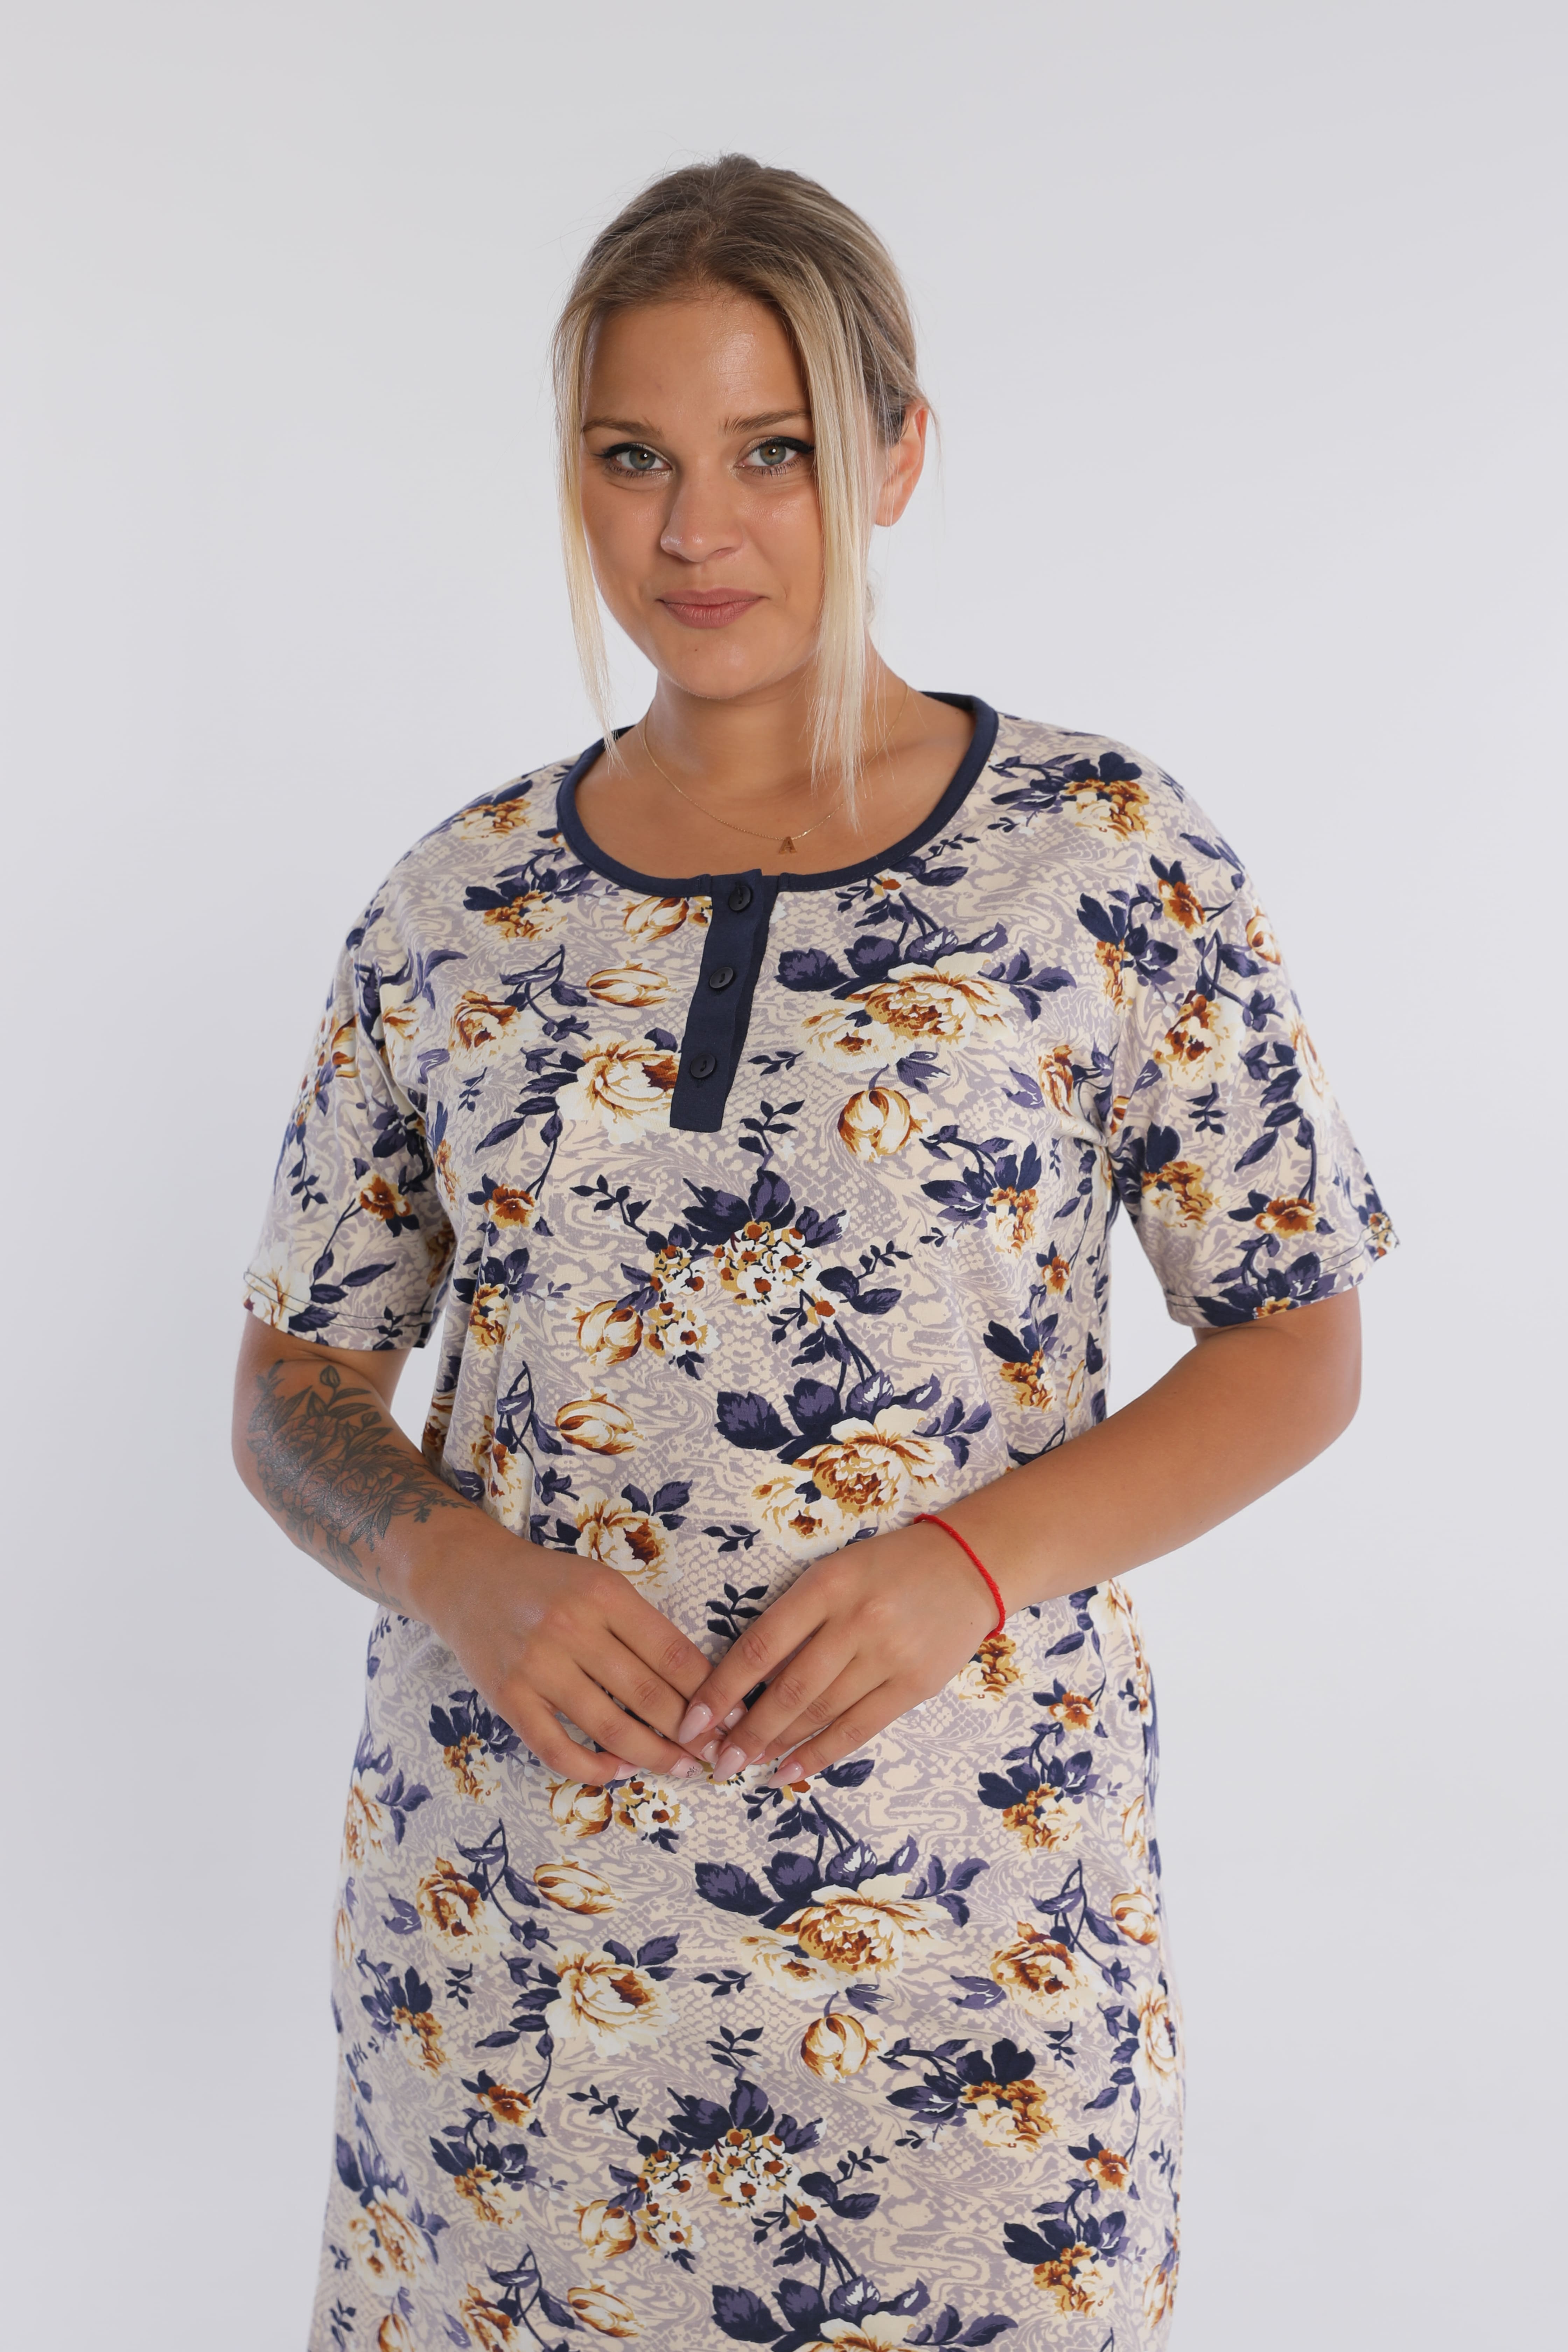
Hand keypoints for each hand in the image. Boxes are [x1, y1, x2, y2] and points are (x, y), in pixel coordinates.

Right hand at [409, 1523, 716, 1786]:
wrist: (467, 1577)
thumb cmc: (547, 1582)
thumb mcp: (600, 1585)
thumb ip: (642, 1627)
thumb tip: (699, 1684)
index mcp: (604, 1594)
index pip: (672, 1654)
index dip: (711, 1693)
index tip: (735, 1717)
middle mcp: (571, 1629)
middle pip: (648, 1695)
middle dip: (692, 1733)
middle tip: (718, 1753)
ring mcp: (536, 1667)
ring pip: (611, 1728)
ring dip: (654, 1756)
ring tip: (682, 1767)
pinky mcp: (508, 1698)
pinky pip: (557, 1749)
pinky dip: (593, 1768)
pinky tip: (618, 1770)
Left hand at [671, 1520, 998, 1787]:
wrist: (968, 1566)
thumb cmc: (886, 1568)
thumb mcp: (832, 1574)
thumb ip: (794, 1618)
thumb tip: (744, 1679)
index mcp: (825, 1586)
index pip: (760, 1646)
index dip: (722, 1689)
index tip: (692, 1720)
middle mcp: (855, 1621)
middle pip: (788, 1689)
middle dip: (746, 1731)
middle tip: (716, 1759)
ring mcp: (888, 1656)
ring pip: (820, 1713)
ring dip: (776, 1745)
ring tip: (745, 1766)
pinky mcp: (914, 1685)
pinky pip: (858, 1729)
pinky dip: (819, 1754)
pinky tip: (790, 1770)